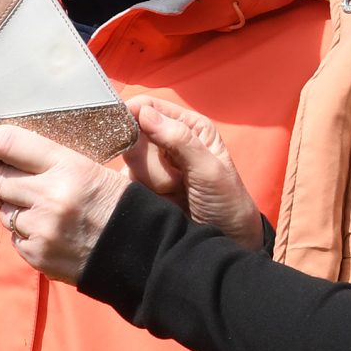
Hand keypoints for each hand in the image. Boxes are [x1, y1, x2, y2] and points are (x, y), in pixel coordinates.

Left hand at [0, 125, 131, 282]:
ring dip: (12, 208)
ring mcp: (41, 227)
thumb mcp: (94, 170)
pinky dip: (24, 233)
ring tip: (39, 210)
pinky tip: (48, 233)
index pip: (10, 143)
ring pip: (5, 211)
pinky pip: (15, 237)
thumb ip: (53, 164)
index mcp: (68, 166)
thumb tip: (9, 157)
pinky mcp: (37, 254)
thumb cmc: (120, 206)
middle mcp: (50, 195)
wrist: (143, 255)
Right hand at [127, 97, 262, 249]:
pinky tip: (159, 203)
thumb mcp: (209, 170)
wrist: (226, 243)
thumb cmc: (228, 203)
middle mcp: (167, 142)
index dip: (131, 113)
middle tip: (173, 179)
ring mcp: (153, 167)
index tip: (122, 128)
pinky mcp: (141, 189)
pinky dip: (137, 195)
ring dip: (148, 181)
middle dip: (147, 160)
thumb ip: (179, 140)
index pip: (149, 107)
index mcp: (188, 127)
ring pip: (129, 164)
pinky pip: (123, 185)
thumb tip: (144, 113)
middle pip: (133, 136)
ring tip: (173, 193)